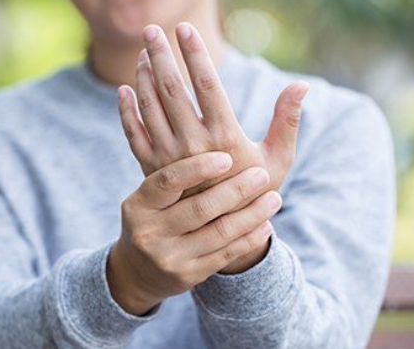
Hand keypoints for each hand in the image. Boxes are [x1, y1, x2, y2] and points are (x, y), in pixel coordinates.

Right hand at [107, 152, 281, 315]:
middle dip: (236, 190)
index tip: (226, 158)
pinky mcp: (188, 275)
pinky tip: (265, 224)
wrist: (139, 270)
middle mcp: (150, 232)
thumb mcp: (148, 197)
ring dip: (252, 214)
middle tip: (261, 175)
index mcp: (139, 204)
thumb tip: (209, 138)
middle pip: (199, 208)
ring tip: (274, 198)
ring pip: (219, 232)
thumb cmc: (152, 219)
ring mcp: (169, 257)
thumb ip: (172, 172)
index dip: (198, 168)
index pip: (168, 181)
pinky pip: (226, 253)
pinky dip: (249, 238)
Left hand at [117, 22, 308, 272]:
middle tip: (153, 29)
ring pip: (151, 108)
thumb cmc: (255, 192)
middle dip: (161, 55)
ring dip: (145, 77)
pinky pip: (134, 135)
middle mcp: (193, 146)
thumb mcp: (278, 159)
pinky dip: (127, 111)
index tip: (185, 29)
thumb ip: (287, 120)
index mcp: (225, 138)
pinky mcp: (153, 170)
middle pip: (172, 90)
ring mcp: (169, 158)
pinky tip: (124, 90)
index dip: (195, 54)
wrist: (222, 233)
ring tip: (144, 53)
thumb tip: (301, 85)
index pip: (206, 85)